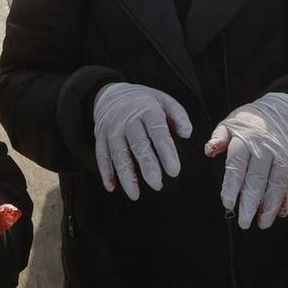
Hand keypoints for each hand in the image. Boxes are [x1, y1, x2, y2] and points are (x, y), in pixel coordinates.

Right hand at [92, 82, 193, 199]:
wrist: (112, 92)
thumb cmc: (144, 102)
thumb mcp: (163, 100)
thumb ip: (178, 115)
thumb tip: (187, 133)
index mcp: (147, 109)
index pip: (157, 131)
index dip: (166, 151)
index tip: (174, 171)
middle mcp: (127, 119)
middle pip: (137, 143)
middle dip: (147, 165)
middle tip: (157, 184)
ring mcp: (112, 128)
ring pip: (117, 153)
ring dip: (125, 174)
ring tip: (135, 194)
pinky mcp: (100, 136)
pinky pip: (101, 155)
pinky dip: (105, 171)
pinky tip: (111, 187)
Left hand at [206, 93, 287, 228]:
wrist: (287, 108)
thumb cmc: (253, 122)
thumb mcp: (231, 122)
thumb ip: (218, 137)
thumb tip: (208, 151)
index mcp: (246, 137)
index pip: (237, 165)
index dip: (231, 186)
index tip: (227, 204)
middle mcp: (267, 146)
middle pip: (258, 178)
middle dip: (251, 202)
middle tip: (244, 222)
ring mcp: (287, 153)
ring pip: (279, 183)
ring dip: (271, 205)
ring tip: (262, 223)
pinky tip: (281, 212)